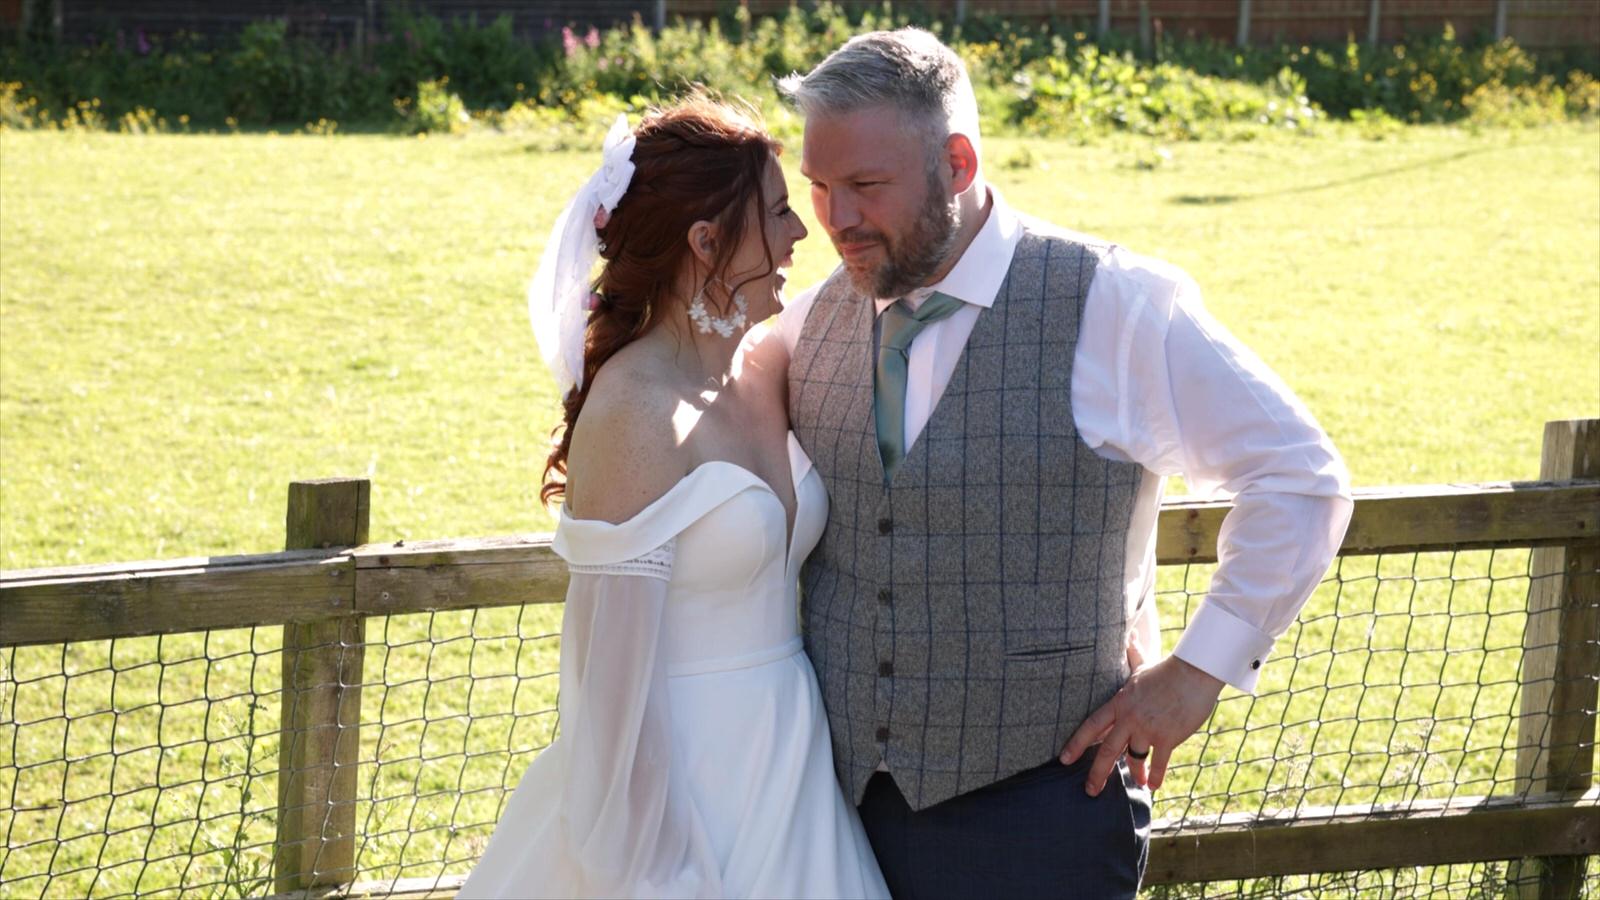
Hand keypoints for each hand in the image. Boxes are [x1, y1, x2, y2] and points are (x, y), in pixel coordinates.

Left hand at [1058, 655, 1223, 795]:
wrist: (1194, 673)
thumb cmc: (1168, 669)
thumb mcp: (1144, 665)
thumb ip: (1133, 655)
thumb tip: (1130, 633)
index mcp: (1120, 703)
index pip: (1092, 726)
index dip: (1076, 743)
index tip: (1064, 759)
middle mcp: (1129, 718)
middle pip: (1107, 750)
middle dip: (1097, 773)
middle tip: (1089, 791)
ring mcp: (1148, 729)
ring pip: (1133, 757)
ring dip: (1134, 772)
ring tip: (1136, 783)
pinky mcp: (1168, 737)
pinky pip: (1159, 762)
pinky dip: (1156, 776)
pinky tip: (1153, 786)